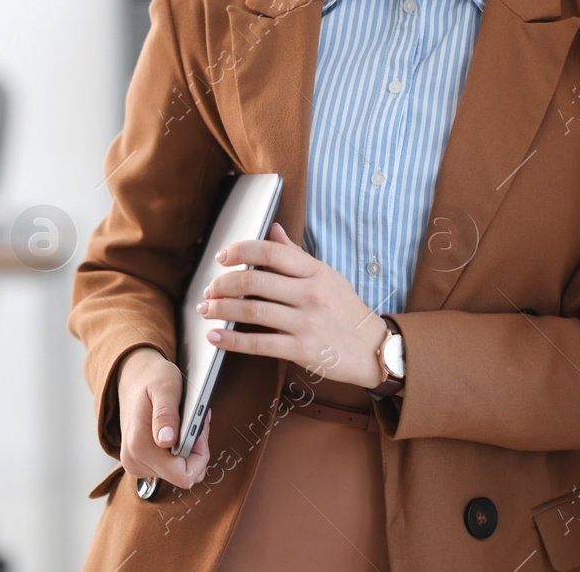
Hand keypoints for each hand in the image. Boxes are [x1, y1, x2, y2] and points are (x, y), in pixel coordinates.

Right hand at [113, 346, 212, 489]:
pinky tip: (177, 431)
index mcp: (140, 446)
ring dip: (188, 450)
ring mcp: (135, 464)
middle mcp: (135, 461)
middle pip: (183, 474)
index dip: (199, 456)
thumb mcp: (165, 387)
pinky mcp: (139, 462)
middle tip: (195, 422)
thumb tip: (166, 440)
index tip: (198, 431)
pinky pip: (169, 467)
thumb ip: (166, 414)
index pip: (184, 476)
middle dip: (196, 451)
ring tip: (185, 423)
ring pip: (178, 471)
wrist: (132, 377)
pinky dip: (179, 451)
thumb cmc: (151, 379)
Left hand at [199, 223, 386, 387]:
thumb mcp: (327, 276)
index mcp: (314, 272)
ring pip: (251, 311)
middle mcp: (309, 294)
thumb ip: (296, 255)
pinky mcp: (302, 349)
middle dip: (222, 284)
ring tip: (206, 309)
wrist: (374, 349)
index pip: (270, 251)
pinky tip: (215, 336)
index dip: (240, 250)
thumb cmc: (347, 311)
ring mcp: (306, 322)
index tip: (222, 256)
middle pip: (254, 282)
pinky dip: (232, 340)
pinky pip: (259, 344)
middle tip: (209, 289)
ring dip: (221, 309)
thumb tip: (273, 230)